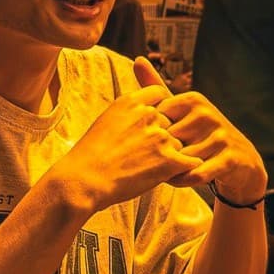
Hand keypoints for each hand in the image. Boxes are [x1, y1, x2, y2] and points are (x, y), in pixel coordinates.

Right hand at [51, 57, 204, 214]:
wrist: (84, 179)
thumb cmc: (89, 156)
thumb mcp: (106, 120)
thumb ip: (128, 113)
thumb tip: (139, 115)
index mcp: (132, 101)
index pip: (160, 94)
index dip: (160, 109)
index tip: (154, 122)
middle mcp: (148, 115)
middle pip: (170, 121)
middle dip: (163, 135)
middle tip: (148, 152)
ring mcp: (160, 137)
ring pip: (179, 142)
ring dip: (171, 154)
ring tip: (152, 169)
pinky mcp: (168, 160)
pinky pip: (190, 161)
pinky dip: (186, 168)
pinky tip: (178, 174)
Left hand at [159, 90, 267, 206]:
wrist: (240, 161)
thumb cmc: (200, 135)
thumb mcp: (180, 110)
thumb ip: (157, 87)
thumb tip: (137, 59)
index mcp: (193, 100)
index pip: (158, 120)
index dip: (153, 136)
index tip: (155, 141)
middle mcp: (207, 114)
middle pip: (169, 142)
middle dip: (162, 155)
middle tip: (164, 159)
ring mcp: (220, 136)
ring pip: (181, 160)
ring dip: (172, 170)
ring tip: (173, 169)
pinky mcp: (229, 158)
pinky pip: (196, 174)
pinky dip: (185, 180)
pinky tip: (183, 177)